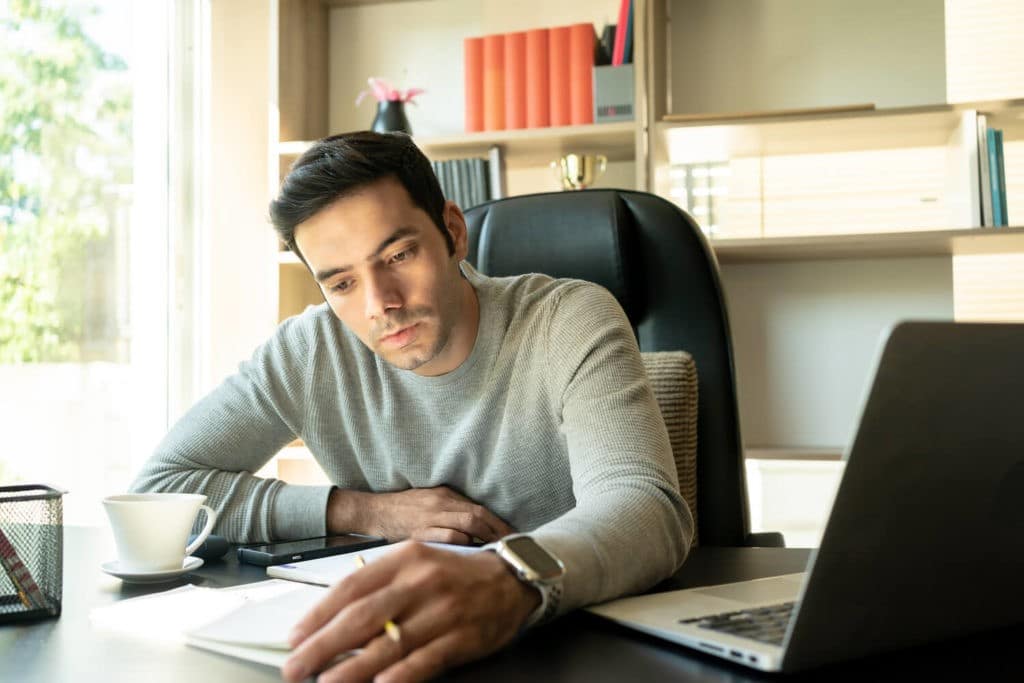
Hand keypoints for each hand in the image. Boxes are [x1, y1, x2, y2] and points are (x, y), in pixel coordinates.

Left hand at [282, 542, 540, 682]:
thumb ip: (379, 582)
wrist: (512, 578)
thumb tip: (332, 614)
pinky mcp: (462, 637)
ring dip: (351, 669)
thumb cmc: (455, 573)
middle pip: (362, 617)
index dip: (318, 614)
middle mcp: (421, 582)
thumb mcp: (416, 561)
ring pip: (388, 643)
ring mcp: (443, 611)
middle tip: (296, 666)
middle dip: (322, 645)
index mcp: (405, 558)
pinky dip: (399, 675)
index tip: (295, 636)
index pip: (351, 587)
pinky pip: (425, 660)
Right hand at [328, 486, 514, 543]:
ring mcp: (430, 517)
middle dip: (498, 531)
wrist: (373, 512)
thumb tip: (479, 524)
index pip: (480, 508)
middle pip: (478, 515)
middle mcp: (440, 504)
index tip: (514, 536)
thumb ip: (452, 510)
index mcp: (445, 495)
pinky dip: (463, 545)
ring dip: (484, 539)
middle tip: (511, 546)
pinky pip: (446, 537)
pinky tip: (472, 556)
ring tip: (497, 553)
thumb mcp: (430, 502)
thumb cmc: (403, 509)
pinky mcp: (419, 532)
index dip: (499, 523)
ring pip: (466, 525)